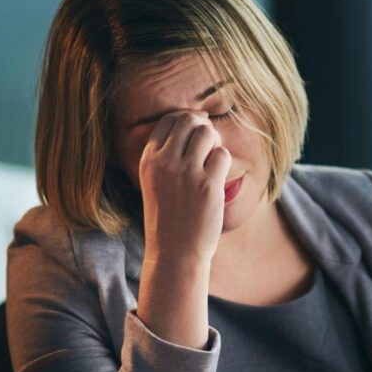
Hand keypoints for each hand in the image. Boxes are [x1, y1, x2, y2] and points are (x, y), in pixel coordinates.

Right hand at [138, 110, 231, 265]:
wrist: (174, 252)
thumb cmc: (168, 218)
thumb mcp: (154, 182)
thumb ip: (166, 156)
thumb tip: (193, 125)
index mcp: (148, 160)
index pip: (169, 120)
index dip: (187, 121)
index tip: (196, 135)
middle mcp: (164, 162)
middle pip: (189, 120)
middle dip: (203, 128)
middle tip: (207, 148)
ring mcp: (186, 173)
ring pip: (207, 133)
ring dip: (214, 143)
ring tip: (212, 162)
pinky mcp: (207, 186)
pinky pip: (222, 155)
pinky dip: (223, 163)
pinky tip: (216, 179)